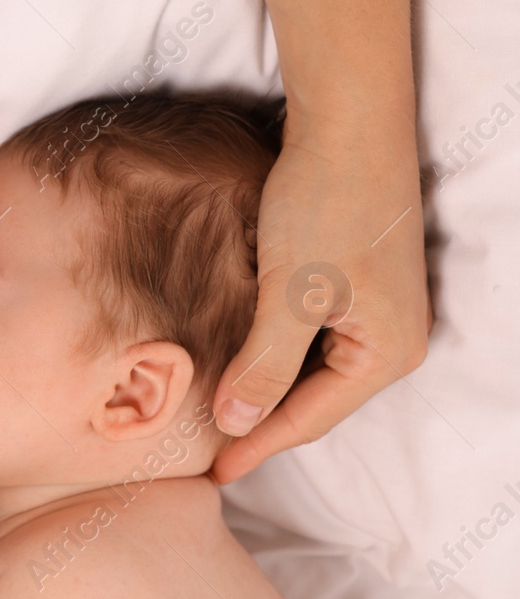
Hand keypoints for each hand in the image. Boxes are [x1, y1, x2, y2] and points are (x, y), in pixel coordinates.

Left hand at [210, 0, 428, 483]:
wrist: (347, 123)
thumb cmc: (324, 202)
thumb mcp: (290, 294)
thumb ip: (264, 365)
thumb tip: (235, 423)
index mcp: (386, 353)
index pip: (308, 421)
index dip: (255, 448)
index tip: (210, 475)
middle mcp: (392, 341)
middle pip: (313, 404)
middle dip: (261, 429)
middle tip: (207, 460)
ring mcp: (379, 314)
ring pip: (310, 375)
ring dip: (265, 395)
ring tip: (216, 423)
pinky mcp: (359, 287)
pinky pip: (312, 344)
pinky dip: (275, 361)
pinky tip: (239, 369)